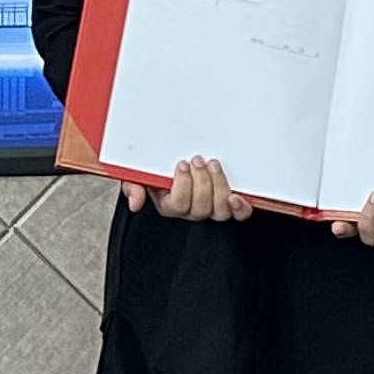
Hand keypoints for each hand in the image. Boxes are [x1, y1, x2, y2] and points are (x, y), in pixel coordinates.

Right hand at [120, 158, 253, 221]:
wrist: (173, 159)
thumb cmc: (157, 168)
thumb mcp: (138, 174)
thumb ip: (133, 186)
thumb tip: (135, 203)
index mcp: (170, 205)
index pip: (179, 205)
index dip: (183, 185)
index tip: (181, 164)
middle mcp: (191, 211)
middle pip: (201, 208)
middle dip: (201, 181)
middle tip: (198, 160)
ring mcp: (211, 208)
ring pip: (219, 210)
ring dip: (218, 186)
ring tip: (213, 165)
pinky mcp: (228, 203)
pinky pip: (238, 214)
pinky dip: (240, 207)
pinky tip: (236, 196)